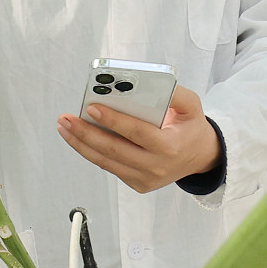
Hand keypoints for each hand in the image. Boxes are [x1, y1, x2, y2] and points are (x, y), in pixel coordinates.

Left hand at [58, 85, 220, 194]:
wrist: (201, 158)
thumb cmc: (192, 128)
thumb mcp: (192, 106)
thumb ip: (175, 93)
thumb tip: (147, 83)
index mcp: (169, 146)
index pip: (136, 133)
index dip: (113, 120)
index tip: (92, 108)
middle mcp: (156, 166)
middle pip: (114, 150)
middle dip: (86, 133)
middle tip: (66, 119)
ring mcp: (145, 179)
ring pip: (106, 162)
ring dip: (81, 144)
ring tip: (65, 127)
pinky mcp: (138, 184)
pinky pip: (110, 167)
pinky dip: (92, 153)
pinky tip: (79, 139)